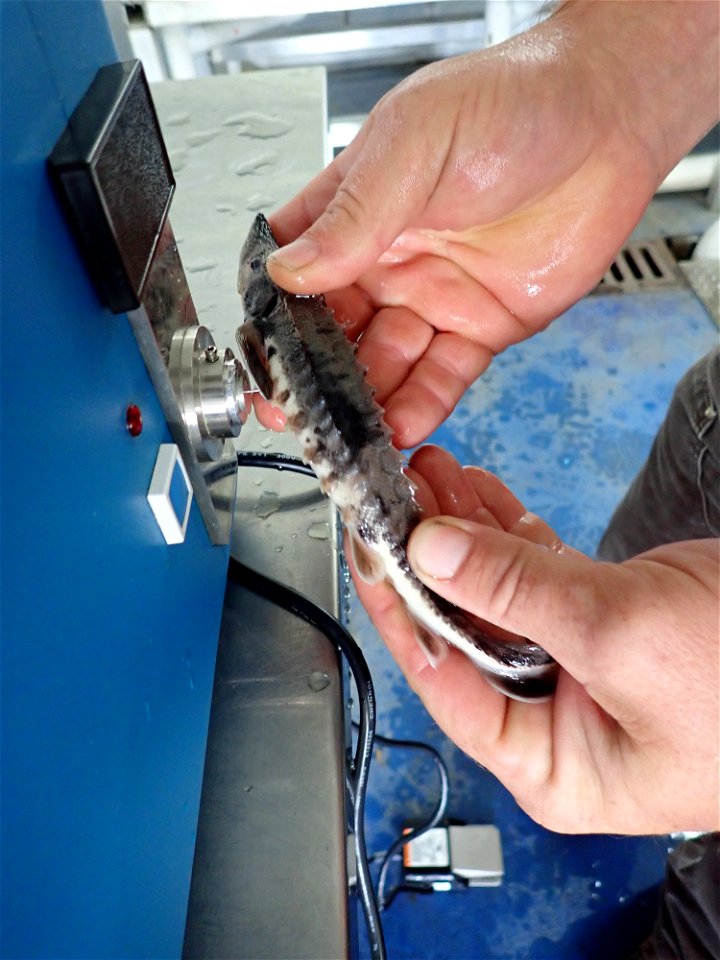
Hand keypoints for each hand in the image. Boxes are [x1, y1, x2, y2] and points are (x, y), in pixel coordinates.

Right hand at [265, 2, 718, 446]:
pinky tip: (402, 425)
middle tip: (299, 414)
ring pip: (385, 364)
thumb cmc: (511, 104)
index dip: (271, 318)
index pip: (293, 273)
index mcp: (354, 210)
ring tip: (352, 433)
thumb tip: (289, 271)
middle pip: (333, 332)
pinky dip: (422, 404)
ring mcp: (433, 296)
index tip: (261, 359)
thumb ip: (352, 216)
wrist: (608, 122)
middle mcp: (388, 260)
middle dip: (315, 377)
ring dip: (366, 400)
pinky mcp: (481, 325)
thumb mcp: (415, 146)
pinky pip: (443, 376)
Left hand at [351, 446, 719, 833]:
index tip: (366, 548)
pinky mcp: (602, 616)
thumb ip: (515, 590)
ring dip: (461, 531)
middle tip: (393, 495)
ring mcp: (575, 662)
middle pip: (463, 628)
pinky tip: (471, 492)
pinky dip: (506, 528)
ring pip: (496, 589)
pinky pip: (536, 569)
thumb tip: (431, 549)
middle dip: (428, 557)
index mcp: (548, 761)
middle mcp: (552, 717)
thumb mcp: (617, 636)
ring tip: (424, 475)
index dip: (398, 607)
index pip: (442, 678)